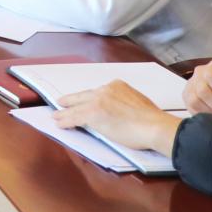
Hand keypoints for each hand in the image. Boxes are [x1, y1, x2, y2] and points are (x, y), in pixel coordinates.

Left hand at [53, 81, 184, 155]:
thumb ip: (123, 101)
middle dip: (71, 100)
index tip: (84, 101)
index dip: (88, 98)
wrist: (154, 126)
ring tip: (56, 115)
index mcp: (117, 85)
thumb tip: (117, 110)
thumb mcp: (136, 101)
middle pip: (83, 96)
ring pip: (76, 107)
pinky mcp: (92, 114)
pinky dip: (65, 120)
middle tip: (61, 102)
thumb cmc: (151, 120)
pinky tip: (60, 123)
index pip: (97, 92)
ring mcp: (98, 101)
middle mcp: (105, 90)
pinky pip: (74, 117)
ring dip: (64, 112)